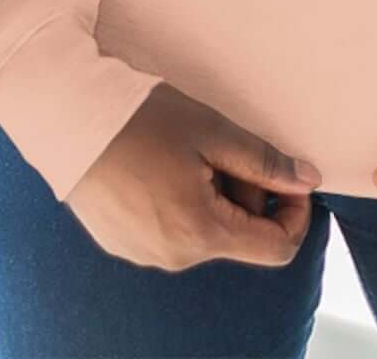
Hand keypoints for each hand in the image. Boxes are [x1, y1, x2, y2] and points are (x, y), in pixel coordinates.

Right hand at [65, 81, 321, 270]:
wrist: (67, 120)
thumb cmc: (141, 120)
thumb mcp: (212, 131)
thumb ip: (264, 161)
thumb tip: (309, 180)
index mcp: (201, 232)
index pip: (277, 249)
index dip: (294, 213)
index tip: (285, 175)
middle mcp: (174, 257)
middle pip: (239, 236)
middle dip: (246, 193)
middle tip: (222, 147)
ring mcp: (145, 254)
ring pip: (206, 232)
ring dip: (214, 196)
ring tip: (186, 152)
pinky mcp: (124, 244)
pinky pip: (172, 232)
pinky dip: (182, 202)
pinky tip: (161, 165)